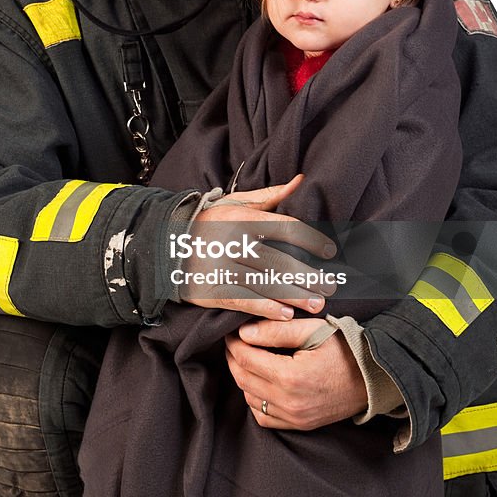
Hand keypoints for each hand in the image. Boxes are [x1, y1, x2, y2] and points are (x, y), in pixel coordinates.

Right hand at [177, 175, 336, 319]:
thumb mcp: (236, 203)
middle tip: (332, 285)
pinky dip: (266, 308)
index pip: (286, 228)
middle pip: (280, 261)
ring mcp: (223, 268)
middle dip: (309, 276)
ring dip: (295, 296)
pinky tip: (286, 314)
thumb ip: (270, 196)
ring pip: (266, 283)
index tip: (330, 251)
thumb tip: (302, 181)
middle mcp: (234, 243)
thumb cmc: (209, 221)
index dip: (311, 240)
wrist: (164, 243)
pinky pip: (244, 301)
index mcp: (243, 219)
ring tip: (318, 304)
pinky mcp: (212, 289)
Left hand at [224, 317, 367, 429]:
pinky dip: (256, 400)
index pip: (246, 359)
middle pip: (244, 380)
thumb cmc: (345, 348)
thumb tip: (244, 332)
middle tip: (235, 344)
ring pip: (250, 399)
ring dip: (244, 379)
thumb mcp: (312, 330)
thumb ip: (276, 330)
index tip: (232, 333)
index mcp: (291, 377)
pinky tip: (261, 383)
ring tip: (249, 359)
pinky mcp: (300, 425)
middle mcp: (290, 402)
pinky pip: (264, 417)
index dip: (234, 344)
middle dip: (234, 359)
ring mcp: (295, 418)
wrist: (373, 376)